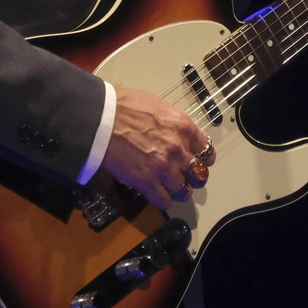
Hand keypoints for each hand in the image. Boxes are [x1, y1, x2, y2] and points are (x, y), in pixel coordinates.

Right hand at [98, 86, 215, 210]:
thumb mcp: (158, 106)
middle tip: (186, 177)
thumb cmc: (124, 106)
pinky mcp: (146, 182)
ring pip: (183, 190)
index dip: (203, 158)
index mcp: (183, 126)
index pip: (206, 149)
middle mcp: (178, 148)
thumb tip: (174, 131)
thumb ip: (172, 123)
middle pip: (197, 173)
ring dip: (179, 191)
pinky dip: (163, 200)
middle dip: (192, 176)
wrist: (102, 117)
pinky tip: (158, 195)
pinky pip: (164, 201)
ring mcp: (164, 167)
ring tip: (173, 190)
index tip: (199, 161)